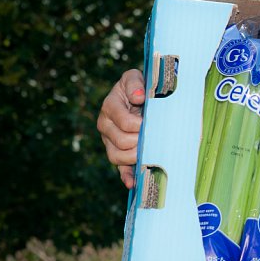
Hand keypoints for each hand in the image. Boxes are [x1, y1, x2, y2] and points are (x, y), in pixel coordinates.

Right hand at [97, 69, 145, 188]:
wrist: (141, 96)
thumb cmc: (140, 86)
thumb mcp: (135, 77)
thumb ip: (135, 83)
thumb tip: (138, 97)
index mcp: (110, 106)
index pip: (122, 121)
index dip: (138, 125)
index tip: (150, 123)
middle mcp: (106, 125)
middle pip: (120, 141)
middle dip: (139, 142)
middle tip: (154, 138)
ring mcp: (110, 141)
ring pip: (116, 156)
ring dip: (134, 158)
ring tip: (150, 153)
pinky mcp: (118, 152)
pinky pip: (120, 168)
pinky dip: (126, 177)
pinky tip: (134, 183)